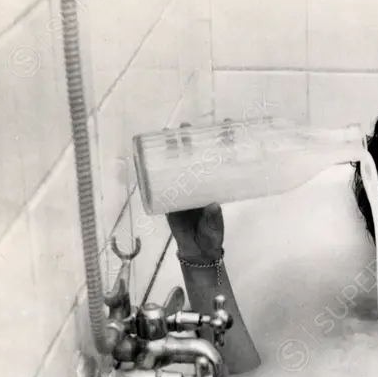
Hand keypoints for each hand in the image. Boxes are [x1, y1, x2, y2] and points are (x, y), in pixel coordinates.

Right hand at [164, 121, 224, 261]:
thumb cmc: (211, 236)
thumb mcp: (214, 227)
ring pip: (176, 164)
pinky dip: (154, 168)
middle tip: (188, 125)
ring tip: (168, 132)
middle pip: (193, 156)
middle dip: (189, 139)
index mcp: (212, 186)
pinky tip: (150, 155)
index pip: (218, 161)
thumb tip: (213, 205)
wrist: (197, 251)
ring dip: (171, 148)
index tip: (227, 126)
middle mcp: (196, 183)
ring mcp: (181, 188)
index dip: (221, 143)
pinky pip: (160, 180)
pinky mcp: (167, 197)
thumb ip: (213, 218)